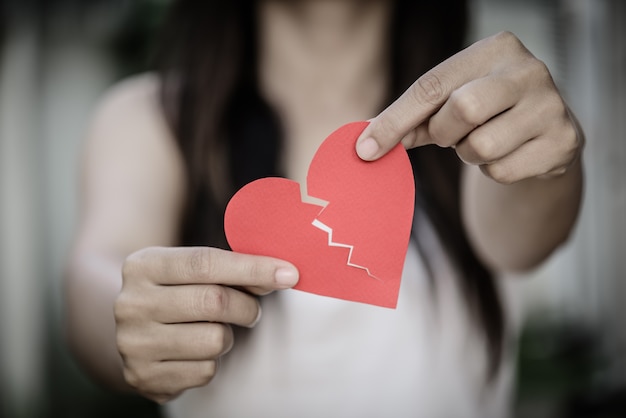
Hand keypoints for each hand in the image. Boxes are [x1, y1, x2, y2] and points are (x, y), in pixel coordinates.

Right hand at [114, 246, 298, 402]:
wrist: (131, 329)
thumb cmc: (177, 291)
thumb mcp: (191, 269)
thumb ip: (231, 268)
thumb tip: (282, 275)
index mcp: (143, 265)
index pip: (205, 262)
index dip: (252, 268)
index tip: (288, 274)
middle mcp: (130, 303)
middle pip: (214, 302)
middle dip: (247, 306)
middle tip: (251, 310)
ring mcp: (133, 343)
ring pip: (214, 340)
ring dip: (228, 336)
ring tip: (215, 330)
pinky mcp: (143, 376)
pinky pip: (204, 371)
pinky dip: (212, 362)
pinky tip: (196, 351)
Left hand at [357, 31, 582, 183]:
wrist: (543, 134)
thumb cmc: (486, 112)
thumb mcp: (448, 104)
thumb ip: (410, 119)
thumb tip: (365, 143)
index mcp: (495, 48)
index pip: (431, 85)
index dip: (394, 120)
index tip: (365, 149)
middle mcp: (529, 70)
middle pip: (462, 110)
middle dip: (444, 133)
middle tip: (449, 135)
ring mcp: (551, 106)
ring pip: (481, 146)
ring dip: (469, 154)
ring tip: (482, 141)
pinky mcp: (563, 142)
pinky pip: (502, 171)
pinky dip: (493, 171)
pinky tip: (507, 154)